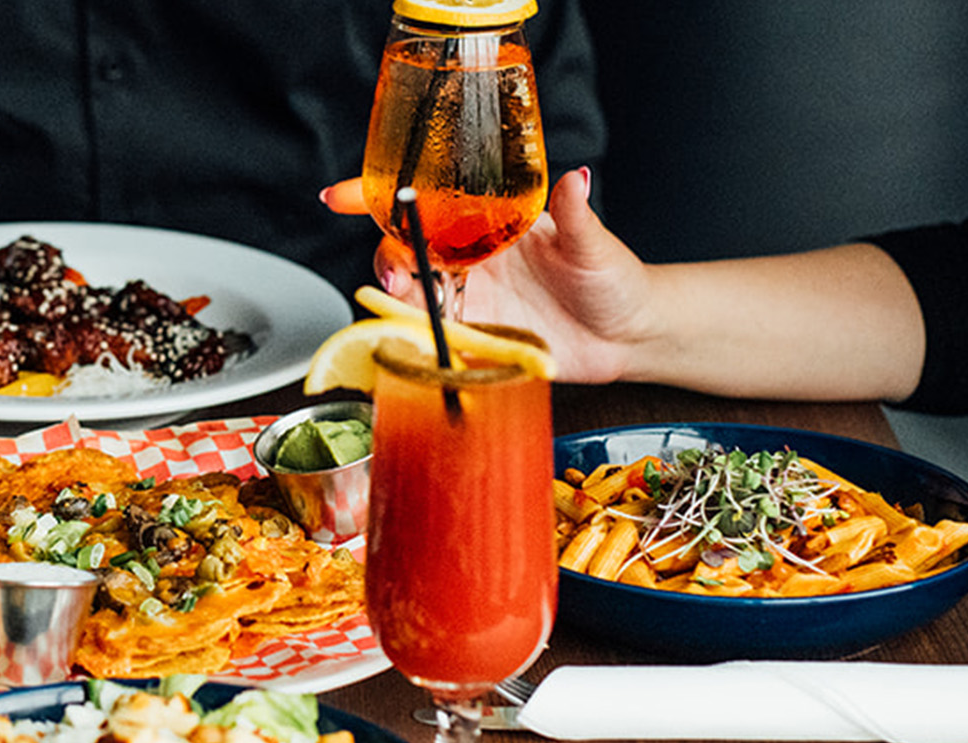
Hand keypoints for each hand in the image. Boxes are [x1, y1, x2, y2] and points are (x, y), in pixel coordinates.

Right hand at [321, 169, 655, 384]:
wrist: (628, 337)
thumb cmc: (614, 280)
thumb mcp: (594, 245)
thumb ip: (577, 215)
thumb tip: (577, 178)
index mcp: (490, 221)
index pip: (428, 199)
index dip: (380, 195)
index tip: (339, 196)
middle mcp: (471, 256)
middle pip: (405, 247)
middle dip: (387, 254)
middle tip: (398, 271)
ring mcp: (469, 297)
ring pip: (410, 292)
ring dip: (395, 298)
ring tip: (402, 303)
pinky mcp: (473, 335)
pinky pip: (430, 335)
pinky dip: (414, 337)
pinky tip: (412, 339)